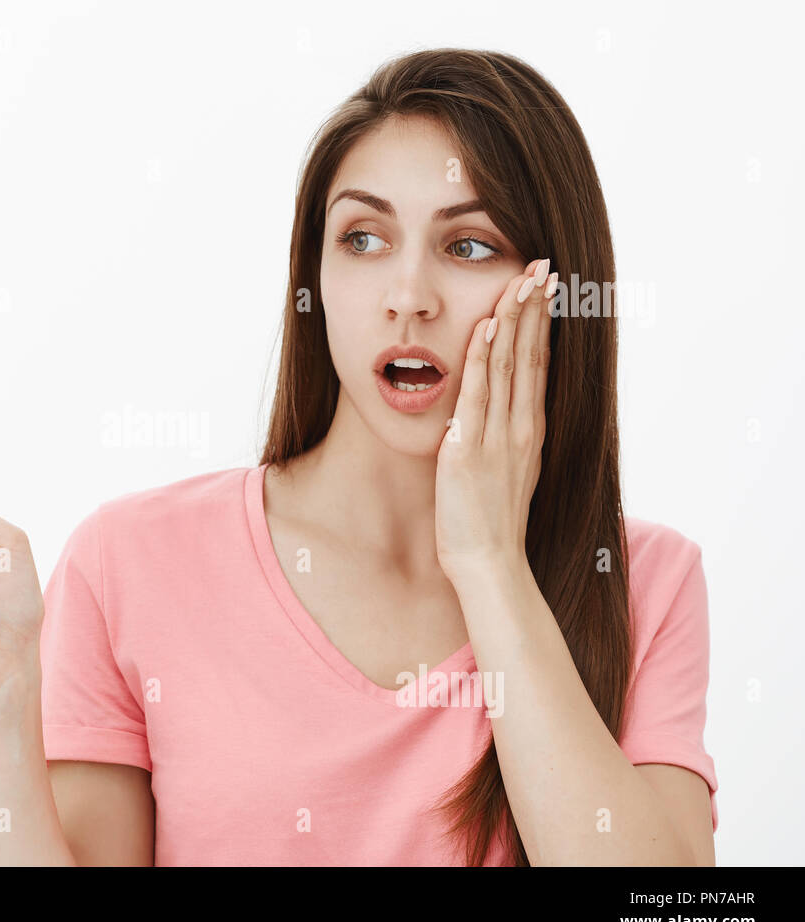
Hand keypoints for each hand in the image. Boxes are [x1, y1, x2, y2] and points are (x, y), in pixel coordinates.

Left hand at [435, 257, 554, 581]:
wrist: (488, 563)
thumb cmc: (489, 523)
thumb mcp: (505, 471)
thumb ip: (502, 437)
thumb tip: (495, 412)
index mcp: (529, 430)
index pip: (539, 364)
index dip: (542, 323)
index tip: (547, 287)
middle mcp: (520, 428)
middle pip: (531, 355)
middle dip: (536, 308)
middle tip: (542, 265)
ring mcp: (498, 437)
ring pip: (509, 365)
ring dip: (515, 318)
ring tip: (521, 278)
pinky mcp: (468, 449)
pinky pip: (478, 395)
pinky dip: (484, 358)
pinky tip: (488, 326)